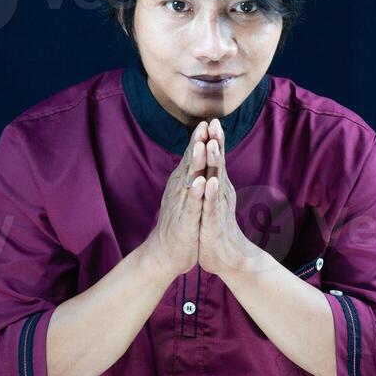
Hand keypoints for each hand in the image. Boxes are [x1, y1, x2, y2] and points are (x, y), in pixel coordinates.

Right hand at [143, 119, 209, 279]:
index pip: (193, 157)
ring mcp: (182, 205)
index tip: (210, 120)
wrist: (165, 254)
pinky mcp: (185, 222)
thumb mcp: (187, 196)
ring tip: (201, 145)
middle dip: (198, 143)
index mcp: (184, 183)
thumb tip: (196, 156)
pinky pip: (192, 205)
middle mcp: (180, 190)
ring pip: (190, 180)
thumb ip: (191, 175)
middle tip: (205, 124)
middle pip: (190, 163)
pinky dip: (197, 193)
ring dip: (195, 163)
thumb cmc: (180, 224)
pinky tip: (202, 182)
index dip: (201, 139)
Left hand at [198, 118, 256, 277]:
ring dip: (215, 163)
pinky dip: (210, 194)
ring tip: (212, 144)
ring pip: (216, 181)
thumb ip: (213, 181)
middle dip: (216, 143)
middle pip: (219, 164)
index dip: (214, 140)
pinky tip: (210, 182)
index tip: (211, 119)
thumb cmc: (217, 227)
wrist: (227, 258)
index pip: (216, 160)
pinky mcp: (214, 223)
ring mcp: (218, 207)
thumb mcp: (213, 200)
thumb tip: (213, 163)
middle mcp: (221, 193)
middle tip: (215, 122)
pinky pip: (212, 206)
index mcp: (218, 187)